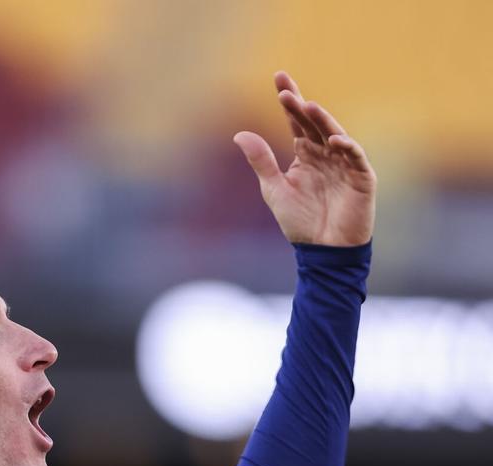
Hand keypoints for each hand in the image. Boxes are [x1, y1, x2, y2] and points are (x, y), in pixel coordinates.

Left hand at [233, 72, 375, 246]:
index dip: (290, 101)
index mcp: (306, 154)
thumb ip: (261, 162)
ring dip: (323, 121)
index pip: (297, 121)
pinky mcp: (362, 178)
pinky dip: (347, 148)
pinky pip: (356, 158)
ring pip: (335, 135)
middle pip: (314, 123)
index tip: (279, 78)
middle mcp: (326, 153)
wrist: (323, 251)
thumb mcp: (274, 189)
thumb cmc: (300, 221)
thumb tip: (239, 134)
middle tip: (285, 91)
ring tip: (308, 106)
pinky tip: (334, 139)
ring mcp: (345, 164)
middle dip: (301, 106)